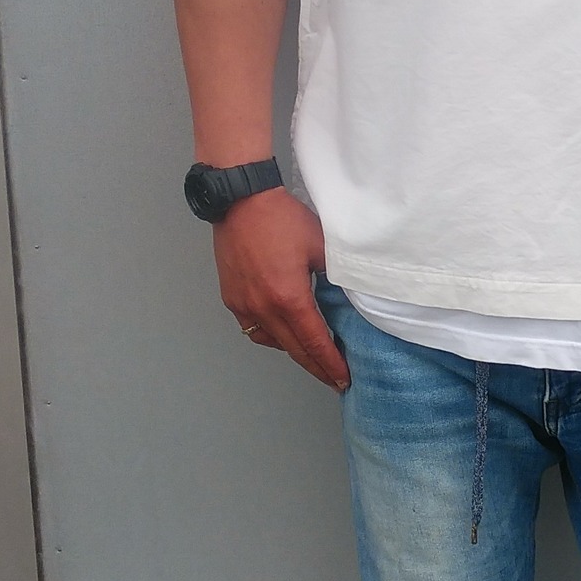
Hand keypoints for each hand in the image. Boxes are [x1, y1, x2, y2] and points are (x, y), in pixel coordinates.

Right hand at [213, 188, 349, 389]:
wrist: (240, 201)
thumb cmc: (281, 219)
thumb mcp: (321, 246)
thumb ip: (337, 276)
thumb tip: (349, 296)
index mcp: (289, 299)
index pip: (315, 343)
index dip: (330, 364)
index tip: (343, 379)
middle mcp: (264, 309)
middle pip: (294, 350)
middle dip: (316, 367)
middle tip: (333, 379)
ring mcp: (244, 305)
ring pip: (272, 341)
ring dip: (293, 351)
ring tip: (311, 355)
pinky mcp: (231, 298)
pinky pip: (253, 328)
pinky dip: (271, 335)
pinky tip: (282, 333)